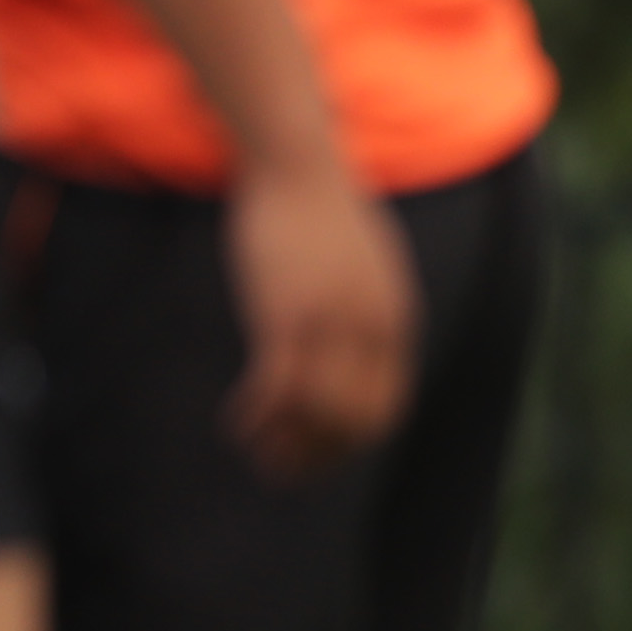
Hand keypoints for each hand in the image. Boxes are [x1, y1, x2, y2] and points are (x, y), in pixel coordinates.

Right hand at [223, 154, 417, 479]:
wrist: (295, 161)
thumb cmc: (318, 207)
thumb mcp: (362, 262)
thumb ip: (366, 302)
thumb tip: (350, 331)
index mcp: (395, 318)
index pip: (386, 405)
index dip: (351, 441)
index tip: (316, 453)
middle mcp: (372, 328)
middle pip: (356, 420)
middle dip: (319, 455)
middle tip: (280, 468)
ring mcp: (331, 323)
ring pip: (318, 413)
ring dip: (285, 443)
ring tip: (254, 448)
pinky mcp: (286, 314)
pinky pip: (278, 388)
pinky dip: (258, 416)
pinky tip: (236, 420)